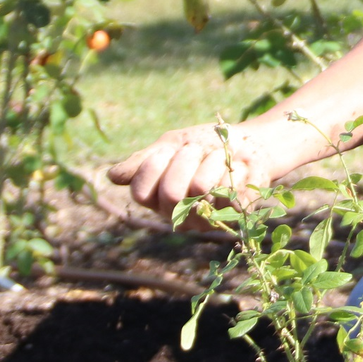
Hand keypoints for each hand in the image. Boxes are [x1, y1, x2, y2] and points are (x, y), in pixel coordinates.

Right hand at [107, 120, 285, 224]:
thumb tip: (111, 177)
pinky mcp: (236, 215)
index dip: (155, 165)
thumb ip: (144, 160)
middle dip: (187, 159)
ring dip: (214, 159)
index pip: (141, 192)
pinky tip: (239, 166)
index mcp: (157, 199)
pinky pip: (230, 187)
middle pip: (172, 193)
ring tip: (221, 156)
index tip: (172, 148)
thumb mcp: (172, 144)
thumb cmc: (207, 144)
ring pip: (202, 188)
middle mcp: (179, 216)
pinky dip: (235, 166)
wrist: (251, 142)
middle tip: (198, 149)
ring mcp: (207, 219)